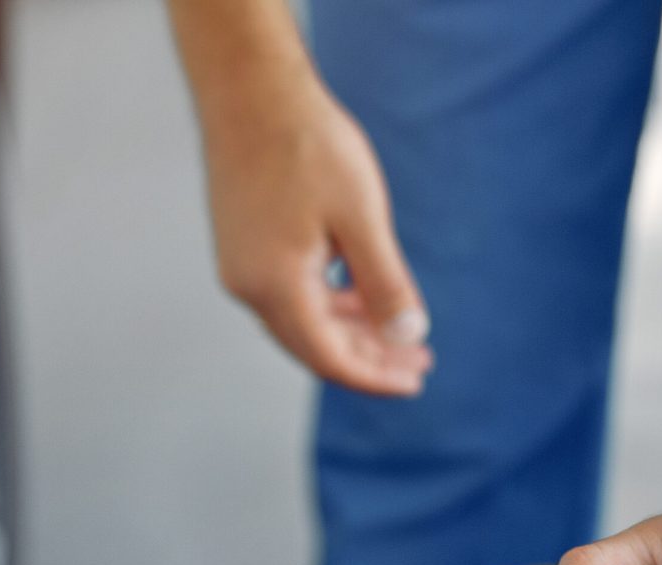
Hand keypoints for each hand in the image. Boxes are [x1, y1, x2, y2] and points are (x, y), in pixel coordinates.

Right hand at [202, 77, 431, 395]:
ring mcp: (241, 268)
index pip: (332, 358)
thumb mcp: (362, 218)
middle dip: (371, 358)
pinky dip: (331, 307)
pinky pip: (292, 296)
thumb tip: (410, 336)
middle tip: (420, 362)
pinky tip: (362, 301)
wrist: (249, 86)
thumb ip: (386, 284)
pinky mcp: (244, 248)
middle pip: (317, 347)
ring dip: (353, 333)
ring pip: (306, 323)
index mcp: (275, 286)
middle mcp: (249, 287)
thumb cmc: (308, 144)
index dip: (376, 376)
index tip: (416, 381)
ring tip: (400, 335)